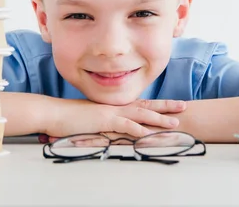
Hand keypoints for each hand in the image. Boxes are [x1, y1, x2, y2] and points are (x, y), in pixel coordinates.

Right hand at [43, 99, 186, 140]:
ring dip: (158, 119)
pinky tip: (147, 133)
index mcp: (114, 106)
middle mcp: (116, 107)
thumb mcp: (92, 119)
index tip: (172, 105)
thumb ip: (106, 123)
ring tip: (174, 123)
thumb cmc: (70, 118)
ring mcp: (110, 112)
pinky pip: (123, 125)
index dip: (157, 104)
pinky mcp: (103, 121)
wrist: (54, 113)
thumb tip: (115, 129)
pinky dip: (136, 129)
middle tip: (184, 106)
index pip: (141, 104)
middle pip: (146, 105)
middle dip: (166, 106)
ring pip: (140, 114)